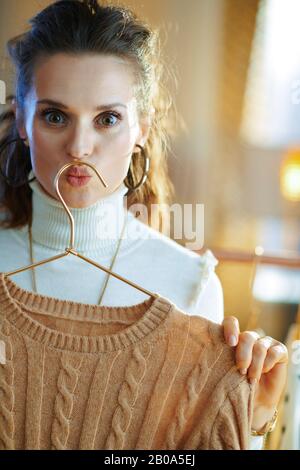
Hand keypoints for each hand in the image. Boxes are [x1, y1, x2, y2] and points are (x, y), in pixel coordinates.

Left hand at [222, 316, 287, 431]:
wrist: (254, 404)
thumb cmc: (235, 388)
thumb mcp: (223, 374)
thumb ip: (215, 361)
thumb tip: (199, 356)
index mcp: (233, 340)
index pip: (231, 322)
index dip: (230, 328)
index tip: (230, 343)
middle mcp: (249, 339)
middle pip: (247, 336)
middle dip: (243, 353)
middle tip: (241, 369)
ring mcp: (265, 344)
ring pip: (260, 345)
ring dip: (256, 363)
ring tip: (251, 378)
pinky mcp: (279, 352)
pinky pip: (276, 351)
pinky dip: (269, 362)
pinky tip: (264, 371)